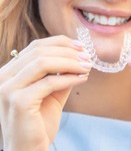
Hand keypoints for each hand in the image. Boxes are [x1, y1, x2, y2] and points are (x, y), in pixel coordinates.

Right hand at [0, 35, 91, 150]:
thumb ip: (60, 74)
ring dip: (70, 62)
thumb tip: (79, 56)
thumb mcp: (51, 92)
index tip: (80, 46)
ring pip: (43, 62)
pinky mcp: (19, 102)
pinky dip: (69, 77)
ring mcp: (8, 89)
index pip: (35, 46)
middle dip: (68, 51)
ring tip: (87, 66)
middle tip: (87, 56)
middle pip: (39, 51)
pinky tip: (82, 78)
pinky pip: (49, 82)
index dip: (60, 42)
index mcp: (10, 72)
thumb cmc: (39, 123)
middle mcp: (4, 77)